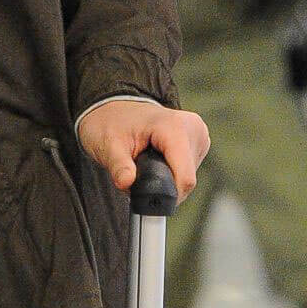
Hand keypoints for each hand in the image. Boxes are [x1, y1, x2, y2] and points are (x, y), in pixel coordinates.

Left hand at [77, 98, 209, 201]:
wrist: (114, 108)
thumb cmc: (111, 123)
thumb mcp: (108, 145)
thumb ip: (119, 166)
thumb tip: (126, 184)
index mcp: (175, 126)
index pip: (185, 177)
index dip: (166, 195)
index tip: (146, 199)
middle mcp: (193, 128)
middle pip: (186, 178)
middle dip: (162, 186)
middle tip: (137, 175)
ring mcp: (198, 135)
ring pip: (188, 176)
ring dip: (167, 180)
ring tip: (145, 164)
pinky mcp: (198, 142)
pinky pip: (188, 170)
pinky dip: (172, 172)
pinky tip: (156, 161)